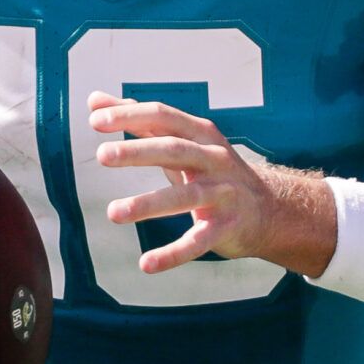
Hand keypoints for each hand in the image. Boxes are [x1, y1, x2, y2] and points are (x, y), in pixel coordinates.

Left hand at [87, 90, 280, 273]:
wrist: (268, 208)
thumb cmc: (212, 169)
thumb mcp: (180, 140)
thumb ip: (138, 121)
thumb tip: (96, 100)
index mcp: (199, 133)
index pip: (163, 117)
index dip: (130, 116)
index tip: (95, 118)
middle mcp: (213, 158)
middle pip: (173, 150)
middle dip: (138, 151)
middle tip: (102, 154)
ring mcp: (223, 192)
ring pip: (184, 196)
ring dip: (148, 204)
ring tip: (113, 212)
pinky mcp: (226, 226)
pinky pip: (198, 241)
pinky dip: (173, 253)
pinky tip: (146, 264)